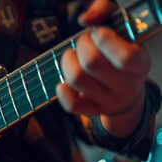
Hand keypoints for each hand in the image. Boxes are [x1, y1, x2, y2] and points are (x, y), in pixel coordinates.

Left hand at [56, 0, 150, 137]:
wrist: (126, 90)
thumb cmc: (118, 51)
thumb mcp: (119, 26)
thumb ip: (105, 10)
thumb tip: (85, 19)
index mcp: (140, 64)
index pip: (124, 57)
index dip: (104, 39)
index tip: (98, 33)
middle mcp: (128, 86)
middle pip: (91, 63)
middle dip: (81, 45)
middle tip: (83, 43)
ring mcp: (110, 101)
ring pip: (76, 79)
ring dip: (67, 62)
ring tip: (72, 56)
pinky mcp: (93, 111)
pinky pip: (72, 105)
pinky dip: (62, 90)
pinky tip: (64, 81)